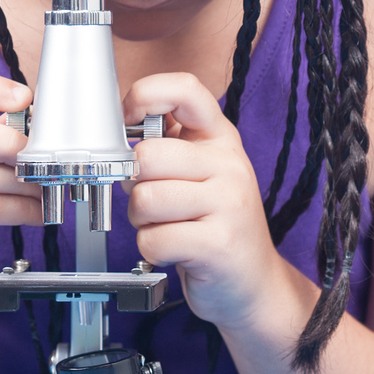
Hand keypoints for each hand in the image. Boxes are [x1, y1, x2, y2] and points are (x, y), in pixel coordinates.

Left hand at [124, 73, 296, 331]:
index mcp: (221, 138)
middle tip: (154, 203)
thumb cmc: (217, 225)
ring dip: (142, 222)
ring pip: (145, 200)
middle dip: (135, 187)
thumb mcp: (201, 174)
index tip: (127, 120)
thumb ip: (166, 149)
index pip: (184, 90)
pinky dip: (152, 251)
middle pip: (147, 156)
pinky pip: (153, 240)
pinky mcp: (218, 244)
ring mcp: (228, 203)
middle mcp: (229, 164)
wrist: (254, 283)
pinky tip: (175, 250)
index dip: (144, 96)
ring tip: (168, 227)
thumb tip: (118, 139)